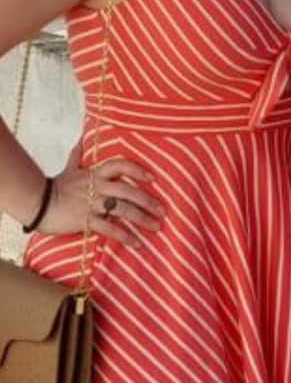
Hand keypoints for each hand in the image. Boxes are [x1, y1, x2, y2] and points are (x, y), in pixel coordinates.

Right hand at [37, 150, 163, 247]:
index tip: (153, 178)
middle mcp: (97, 187)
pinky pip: (109, 228)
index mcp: (95, 173)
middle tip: (162, 211)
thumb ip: (77, 156)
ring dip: (142, 219)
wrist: (36, 202)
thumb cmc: (55, 186)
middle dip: (148, 201)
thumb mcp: (69, 169)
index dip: (138, 171)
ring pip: (123, 210)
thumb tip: (80, 140)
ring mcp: (92, 204)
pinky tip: (137, 242)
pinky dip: (125, 236)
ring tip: (156, 227)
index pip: (121, 166)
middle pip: (129, 191)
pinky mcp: (85, 220)